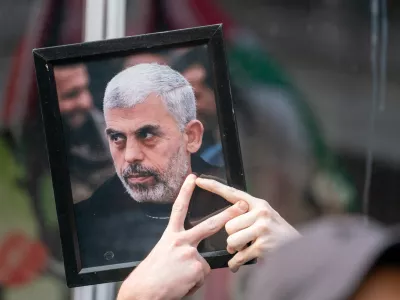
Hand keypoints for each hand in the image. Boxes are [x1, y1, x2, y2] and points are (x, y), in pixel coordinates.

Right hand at [117, 174, 248, 299]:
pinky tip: (181, 284)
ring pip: (203, 261)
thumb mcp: (163, 253)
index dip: (186, 192)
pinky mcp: (197, 268)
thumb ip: (179, 247)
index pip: (179, 209)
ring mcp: (190, 253)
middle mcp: (180, 241)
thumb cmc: (151, 274)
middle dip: (227, 215)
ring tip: (177, 277)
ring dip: (194, 271)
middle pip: (208, 225)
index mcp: (170, 236)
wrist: (144, 291)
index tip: (193, 178)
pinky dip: (194, 281)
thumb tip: (193, 253)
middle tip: (241, 205)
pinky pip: (202, 274)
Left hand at [195, 178, 299, 272]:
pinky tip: (237, 264)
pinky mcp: (262, 245)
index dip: (213, 186)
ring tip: (245, 248)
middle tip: (243, 240)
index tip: (199, 180)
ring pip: (231, 240)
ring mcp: (262, 228)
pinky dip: (236, 263)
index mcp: (257, 203)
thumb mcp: (264, 217)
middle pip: (228, 225)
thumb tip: (226, 221)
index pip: (232, 193)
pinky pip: (238, 256)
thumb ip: (247, 215)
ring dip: (234, 249)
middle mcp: (260, 212)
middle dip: (232, 236)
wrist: (299, 249)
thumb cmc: (276, 233)